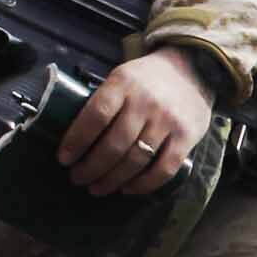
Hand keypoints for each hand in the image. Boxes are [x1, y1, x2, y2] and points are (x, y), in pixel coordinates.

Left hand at [55, 46, 219, 197]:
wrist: (193, 68)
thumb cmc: (147, 79)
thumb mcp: (122, 77)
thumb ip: (105, 101)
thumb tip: (76, 137)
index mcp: (124, 83)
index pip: (96, 116)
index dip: (77, 141)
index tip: (64, 159)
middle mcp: (146, 102)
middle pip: (114, 144)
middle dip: (91, 168)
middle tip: (78, 178)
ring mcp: (168, 121)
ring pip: (135, 160)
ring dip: (112, 180)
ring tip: (97, 188)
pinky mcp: (187, 137)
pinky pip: (163, 169)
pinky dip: (143, 184)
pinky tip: (128, 189)